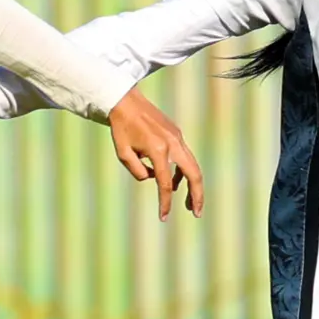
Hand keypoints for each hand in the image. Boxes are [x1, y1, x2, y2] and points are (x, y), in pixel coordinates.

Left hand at [108, 88, 204, 220]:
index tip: (163, 217)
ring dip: (192, 186)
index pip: (165, 184)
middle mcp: (172, 143)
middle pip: (194, 174)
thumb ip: (137, 171)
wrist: (126, 101)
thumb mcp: (123, 153)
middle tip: (196, 213)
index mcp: (158, 149)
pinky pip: (184, 157)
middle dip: (197, 196)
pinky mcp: (177, 134)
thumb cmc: (121, 128)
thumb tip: (153, 179)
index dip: (165, 203)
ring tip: (188, 204)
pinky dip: (182, 172)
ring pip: (193, 166)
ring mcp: (177, 137)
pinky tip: (174, 182)